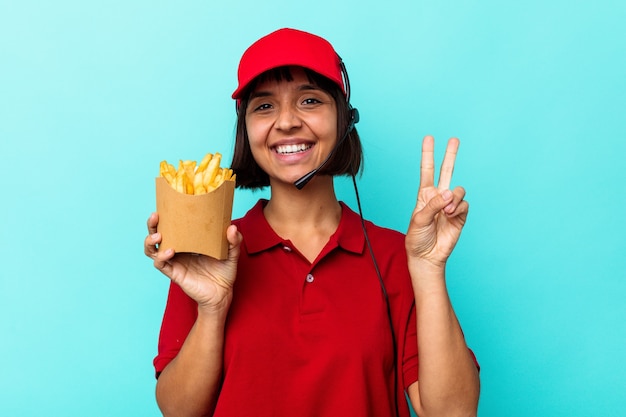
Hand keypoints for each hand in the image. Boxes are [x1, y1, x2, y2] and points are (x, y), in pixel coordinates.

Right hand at [144, 212, 242, 311]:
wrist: (222, 293)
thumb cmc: (224, 272)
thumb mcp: (232, 254)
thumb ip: (234, 241)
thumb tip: (231, 227)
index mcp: (188, 241)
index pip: (172, 226)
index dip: (166, 217)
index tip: (167, 205)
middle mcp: (178, 250)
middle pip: (157, 235)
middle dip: (152, 225)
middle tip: (155, 216)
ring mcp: (174, 261)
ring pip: (153, 249)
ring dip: (150, 240)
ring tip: (159, 235)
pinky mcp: (174, 273)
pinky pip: (161, 264)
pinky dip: (161, 256)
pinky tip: (170, 251)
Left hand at [406, 136, 468, 269]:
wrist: (427, 256)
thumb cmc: (417, 238)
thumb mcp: (419, 220)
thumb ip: (433, 205)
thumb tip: (449, 193)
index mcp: (425, 195)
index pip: (427, 170)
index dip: (428, 154)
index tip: (429, 138)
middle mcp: (438, 197)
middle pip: (446, 171)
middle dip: (450, 155)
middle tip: (454, 139)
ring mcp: (450, 206)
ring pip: (458, 190)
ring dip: (453, 198)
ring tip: (446, 211)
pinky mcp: (460, 216)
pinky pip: (464, 204)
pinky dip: (458, 209)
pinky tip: (451, 215)